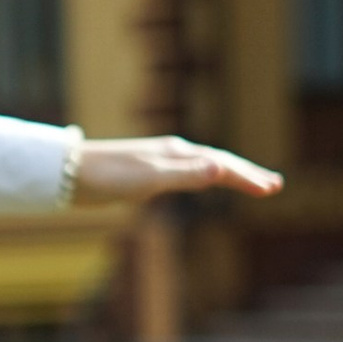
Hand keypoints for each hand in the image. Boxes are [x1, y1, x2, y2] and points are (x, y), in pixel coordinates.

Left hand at [70, 136, 282, 202]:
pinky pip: (187, 174)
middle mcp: (173, 153)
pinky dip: (206, 178)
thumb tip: (220, 168)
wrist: (69, 174)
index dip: (248, 178)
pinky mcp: (147, 173)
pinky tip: (203, 181)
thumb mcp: (150, 179)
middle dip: (247, 174)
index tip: (272, 189)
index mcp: (178, 153)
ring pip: (204, 167)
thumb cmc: (108, 177)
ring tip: (249, 183)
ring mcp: (160, 161)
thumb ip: (185, 175)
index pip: (223, 166)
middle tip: (273, 186)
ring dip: (229, 175)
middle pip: (219, 162)